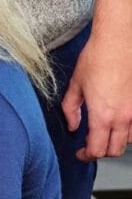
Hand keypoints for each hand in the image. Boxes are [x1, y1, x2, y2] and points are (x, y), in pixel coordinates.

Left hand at [63, 22, 131, 159]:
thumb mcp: (76, 84)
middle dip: (101, 152)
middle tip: (90, 146)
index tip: (80, 153)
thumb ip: (71, 109)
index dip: (87, 156)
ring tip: (103, 134)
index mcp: (103, 115)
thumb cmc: (96, 59)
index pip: (97, 149)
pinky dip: (127, 131)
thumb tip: (73, 125)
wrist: (118, 43)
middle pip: (115, 150)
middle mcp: (123, 118)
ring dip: (115, 142)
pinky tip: (117, 123)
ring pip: (128, 140)